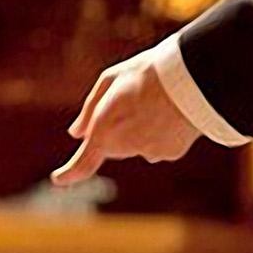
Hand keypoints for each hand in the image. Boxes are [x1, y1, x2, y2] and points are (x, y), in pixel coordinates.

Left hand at [52, 45, 198, 185]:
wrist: (194, 76)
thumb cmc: (148, 72)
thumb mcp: (111, 79)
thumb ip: (90, 109)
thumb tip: (76, 133)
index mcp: (104, 129)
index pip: (83, 163)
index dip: (69, 173)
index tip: (58, 179)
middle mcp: (124, 147)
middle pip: (112, 146)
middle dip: (115, 131)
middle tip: (132, 99)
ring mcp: (149, 152)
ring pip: (136, 147)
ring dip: (140, 130)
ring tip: (155, 102)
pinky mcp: (170, 153)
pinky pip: (158, 146)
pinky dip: (160, 133)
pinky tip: (171, 112)